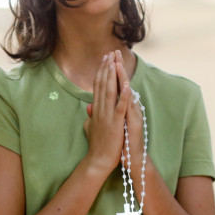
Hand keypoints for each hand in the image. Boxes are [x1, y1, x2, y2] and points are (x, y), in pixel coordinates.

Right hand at [83, 51, 131, 176]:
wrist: (98, 161)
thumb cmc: (96, 146)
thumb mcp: (91, 128)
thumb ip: (90, 117)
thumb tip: (89, 109)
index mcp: (96, 110)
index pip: (98, 87)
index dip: (101, 72)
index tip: (104, 60)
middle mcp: (100, 110)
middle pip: (103, 85)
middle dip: (107, 68)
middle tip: (109, 54)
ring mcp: (108, 116)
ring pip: (110, 91)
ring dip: (112, 76)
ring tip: (114, 62)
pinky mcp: (116, 123)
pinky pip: (120, 106)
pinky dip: (123, 94)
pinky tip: (125, 83)